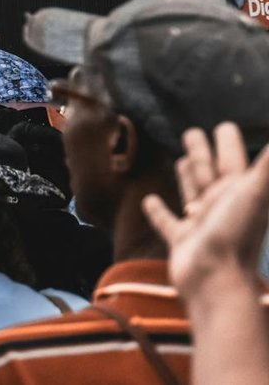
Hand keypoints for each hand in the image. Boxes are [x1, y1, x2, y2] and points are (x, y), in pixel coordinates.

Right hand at [143, 122, 268, 299]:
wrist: (216, 280)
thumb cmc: (236, 234)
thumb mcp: (254, 192)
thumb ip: (267, 167)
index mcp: (238, 191)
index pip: (233, 158)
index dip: (229, 142)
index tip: (224, 126)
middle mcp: (221, 204)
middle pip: (210, 171)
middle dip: (202, 152)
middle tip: (191, 132)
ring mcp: (201, 222)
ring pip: (192, 192)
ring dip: (187, 176)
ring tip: (181, 161)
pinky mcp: (181, 239)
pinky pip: (168, 222)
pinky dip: (158, 211)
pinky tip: (149, 201)